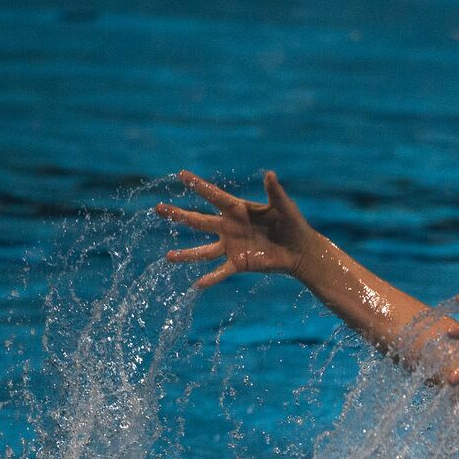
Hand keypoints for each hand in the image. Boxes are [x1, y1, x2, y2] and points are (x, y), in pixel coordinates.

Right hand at [155, 170, 315, 287]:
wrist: (300, 250)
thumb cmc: (293, 224)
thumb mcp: (285, 207)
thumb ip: (275, 193)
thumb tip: (270, 174)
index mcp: (238, 209)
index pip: (214, 196)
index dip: (198, 185)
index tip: (181, 174)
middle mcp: (229, 227)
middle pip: (198, 220)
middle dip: (178, 215)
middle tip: (158, 208)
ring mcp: (232, 246)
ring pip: (204, 251)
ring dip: (186, 254)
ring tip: (168, 257)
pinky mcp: (239, 263)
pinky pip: (221, 272)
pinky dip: (211, 278)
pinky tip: (198, 285)